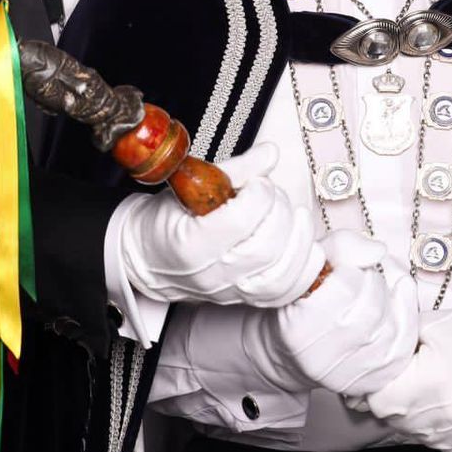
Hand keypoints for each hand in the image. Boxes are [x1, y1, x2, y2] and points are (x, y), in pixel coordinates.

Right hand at [116, 143, 322, 306]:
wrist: (147, 258)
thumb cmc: (165, 222)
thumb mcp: (189, 186)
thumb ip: (235, 170)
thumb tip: (269, 154)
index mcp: (190, 245)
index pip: (239, 221)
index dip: (258, 193)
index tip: (256, 182)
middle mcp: (211, 275)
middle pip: (265, 248)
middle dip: (278, 211)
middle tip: (270, 196)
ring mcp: (230, 291)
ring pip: (281, 275)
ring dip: (297, 239)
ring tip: (292, 217)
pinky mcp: (245, 298)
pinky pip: (286, 292)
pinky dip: (304, 268)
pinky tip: (304, 245)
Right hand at [242, 231, 417, 397]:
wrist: (292, 353)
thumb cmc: (300, 303)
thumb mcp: (309, 265)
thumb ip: (341, 247)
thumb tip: (379, 251)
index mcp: (298, 329)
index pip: (345, 286)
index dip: (351, 265)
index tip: (343, 264)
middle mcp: (323, 359)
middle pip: (372, 307)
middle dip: (373, 280)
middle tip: (360, 274)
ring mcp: (350, 375)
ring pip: (392, 325)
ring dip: (391, 296)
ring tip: (374, 287)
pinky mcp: (374, 380)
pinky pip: (405, 342)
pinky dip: (406, 316)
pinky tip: (393, 302)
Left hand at [358, 291, 451, 451]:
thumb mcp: (432, 325)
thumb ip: (399, 347)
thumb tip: (378, 364)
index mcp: (424, 385)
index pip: (377, 401)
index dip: (376, 386)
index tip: (385, 376)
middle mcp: (440, 420)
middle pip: (396, 422)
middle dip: (396, 401)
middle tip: (413, 378)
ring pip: (420, 437)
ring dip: (420, 418)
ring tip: (439, 390)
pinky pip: (449, 451)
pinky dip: (446, 433)